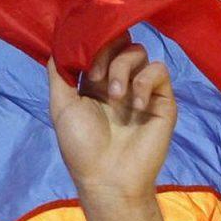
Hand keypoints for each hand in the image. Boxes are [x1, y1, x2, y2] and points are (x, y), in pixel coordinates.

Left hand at [46, 34, 176, 202]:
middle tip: (97, 76)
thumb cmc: (81, 147)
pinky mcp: (162, 100)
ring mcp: (141, 90)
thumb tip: (60, 44)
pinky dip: (145, 82)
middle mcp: (118, 83)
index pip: (99, 46)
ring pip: (139, 52)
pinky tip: (136, 105)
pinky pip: (159, 70)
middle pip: (120, 42)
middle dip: (107, 51)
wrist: (108, 178)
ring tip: (116, 97)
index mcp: (95, 84)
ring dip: (123, 68)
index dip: (92, 44)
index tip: (84, 63)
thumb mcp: (61, 106)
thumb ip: (58, 73)